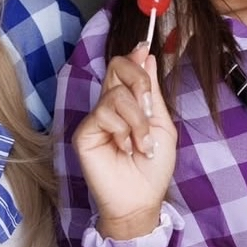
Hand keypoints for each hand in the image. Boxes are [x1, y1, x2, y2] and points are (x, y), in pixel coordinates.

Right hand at [74, 44, 177, 233]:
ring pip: (115, 95)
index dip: (135, 57)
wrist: (141, 198)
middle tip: (149, 108)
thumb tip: (146, 55)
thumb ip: (152, 92)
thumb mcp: (161, 125)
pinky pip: (104, 114)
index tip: (144, 48)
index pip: (127, 68)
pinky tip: (125, 149)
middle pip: (116, 67)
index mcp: (130, 103)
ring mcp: (96, 119)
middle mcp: (110, 107)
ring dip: (136, 120)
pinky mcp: (85, 132)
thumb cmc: (152, 168)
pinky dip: (122, 131)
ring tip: (142, 144)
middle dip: (139, 81)